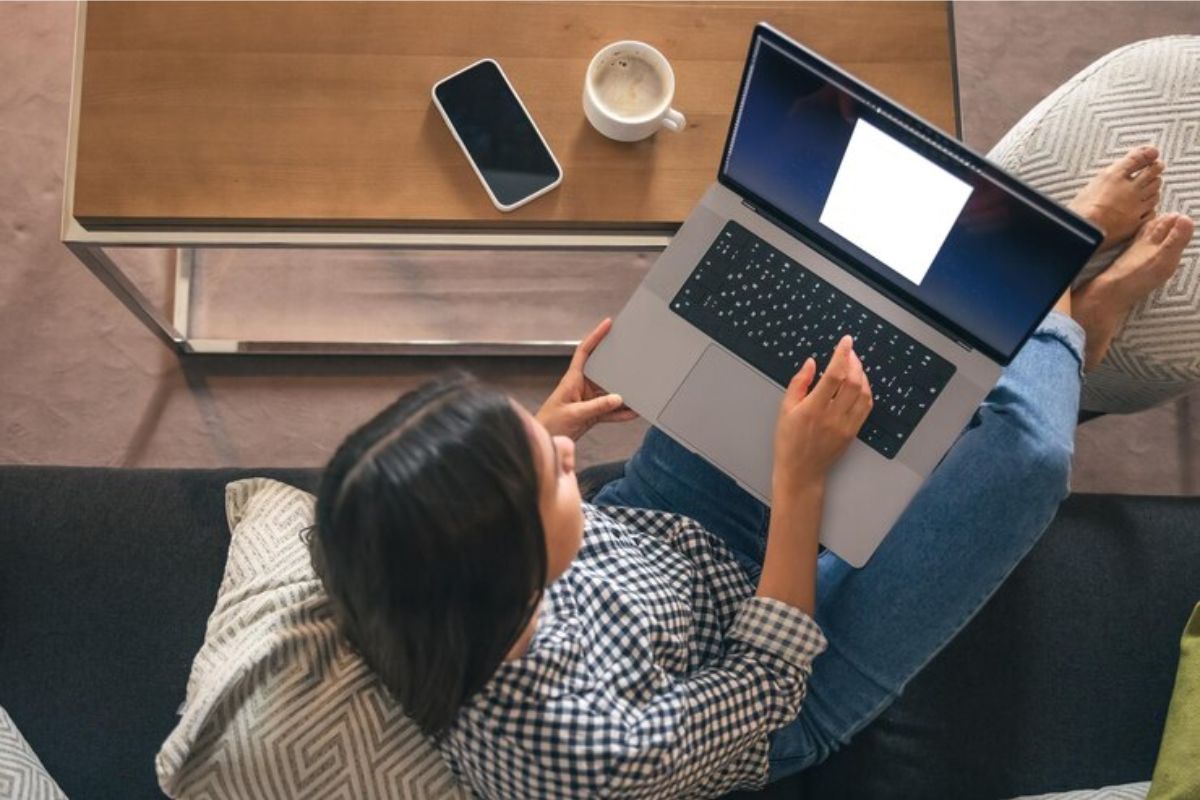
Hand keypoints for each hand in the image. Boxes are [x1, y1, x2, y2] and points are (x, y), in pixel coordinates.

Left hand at [536, 318, 638, 440]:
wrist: (546, 441)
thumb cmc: (550, 424)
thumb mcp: (574, 413)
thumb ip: (597, 407)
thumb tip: (618, 398)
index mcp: (572, 379)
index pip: (585, 351)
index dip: (596, 336)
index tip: (607, 324)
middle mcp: (582, 386)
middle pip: (603, 369)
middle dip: (617, 363)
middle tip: (631, 355)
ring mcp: (588, 400)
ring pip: (610, 391)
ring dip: (623, 393)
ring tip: (638, 390)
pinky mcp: (593, 413)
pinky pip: (611, 410)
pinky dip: (621, 412)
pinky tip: (633, 412)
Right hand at [773, 335, 872, 495]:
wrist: (801, 471)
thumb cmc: (789, 442)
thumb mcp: (785, 410)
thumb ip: (799, 383)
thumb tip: (811, 363)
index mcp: (813, 409)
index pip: (834, 375)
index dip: (842, 355)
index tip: (845, 341)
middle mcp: (832, 417)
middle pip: (853, 381)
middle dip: (853, 361)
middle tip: (849, 351)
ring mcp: (845, 425)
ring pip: (863, 393)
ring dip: (862, 374)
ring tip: (854, 365)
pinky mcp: (853, 432)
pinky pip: (866, 406)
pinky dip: (866, 390)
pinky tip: (859, 383)